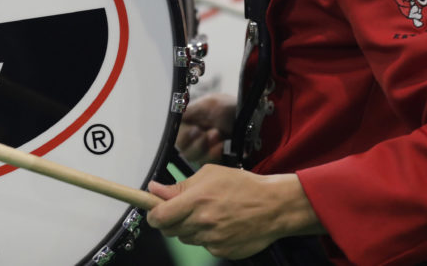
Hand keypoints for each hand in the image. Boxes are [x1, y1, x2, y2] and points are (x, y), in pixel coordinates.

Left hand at [146, 165, 323, 259]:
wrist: (273, 206)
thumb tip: (155, 190)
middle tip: (184, 209)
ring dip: (190, 228)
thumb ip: (179, 186)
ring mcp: (212, 239)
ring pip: (186, 238)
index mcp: (196, 200)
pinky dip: (207, 237)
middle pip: (170, 230)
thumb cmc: (243, 186)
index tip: (154, 211)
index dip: (153, 215)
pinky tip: (221, 225)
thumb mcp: (209, 175)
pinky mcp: (222, 251)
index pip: (159, 217)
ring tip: (209, 214)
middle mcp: (202, 222)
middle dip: (171, 220)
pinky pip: (204, 246)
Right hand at [176, 93, 235, 164]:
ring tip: (218, 135)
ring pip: (194, 158)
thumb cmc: (231, 106)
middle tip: (210, 132)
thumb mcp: (209, 103)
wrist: (251, 117)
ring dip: (205, 148)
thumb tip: (174, 115)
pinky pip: (208, 163)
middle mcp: (194, 136)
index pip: (175, 135)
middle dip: (196, 143)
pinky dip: (215, 155)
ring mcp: (204, 148)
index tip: (194, 130)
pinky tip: (223, 146)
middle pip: (183, 150)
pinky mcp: (215, 157)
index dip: (183, 136)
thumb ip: (189, 110)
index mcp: (189, 122)